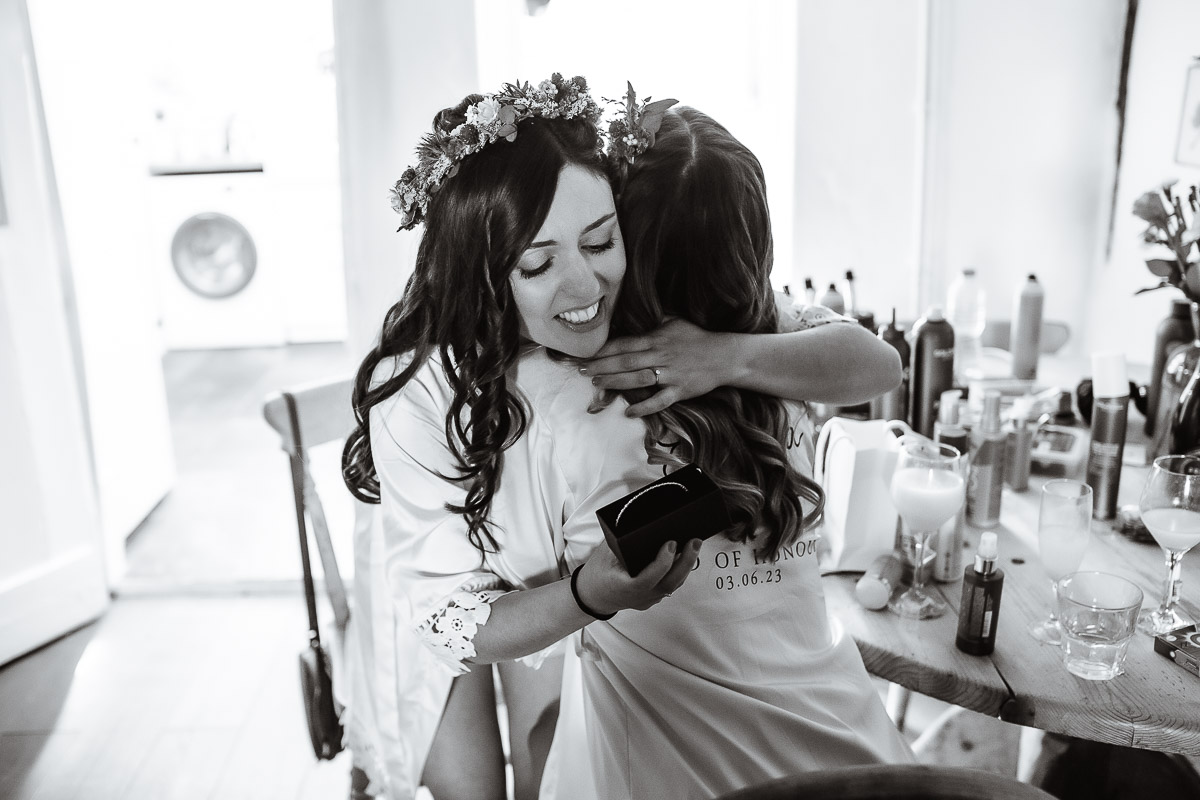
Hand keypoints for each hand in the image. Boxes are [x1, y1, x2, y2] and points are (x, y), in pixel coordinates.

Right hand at [575, 538, 701, 614]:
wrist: (593, 595)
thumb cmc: (598, 572)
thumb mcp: (605, 553)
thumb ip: (622, 541)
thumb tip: (640, 519)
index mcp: (625, 588)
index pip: (648, 579)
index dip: (662, 563)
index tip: (671, 543)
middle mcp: (640, 597)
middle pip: (669, 583)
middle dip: (685, 562)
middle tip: (694, 542)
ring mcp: (648, 600)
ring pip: (673, 585)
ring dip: (686, 565)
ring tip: (694, 544)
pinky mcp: (653, 597)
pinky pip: (670, 585)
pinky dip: (680, 570)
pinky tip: (687, 555)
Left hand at [581, 318, 735, 416]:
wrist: (724, 356)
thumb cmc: (697, 337)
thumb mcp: (674, 321)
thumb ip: (653, 320)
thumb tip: (634, 312)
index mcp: (656, 339)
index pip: (624, 344)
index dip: (603, 350)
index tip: (587, 354)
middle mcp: (660, 355)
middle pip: (625, 361)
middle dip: (601, 366)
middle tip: (581, 371)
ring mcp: (670, 374)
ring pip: (637, 379)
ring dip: (614, 382)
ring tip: (596, 384)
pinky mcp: (680, 390)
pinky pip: (659, 400)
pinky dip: (644, 407)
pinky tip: (629, 412)